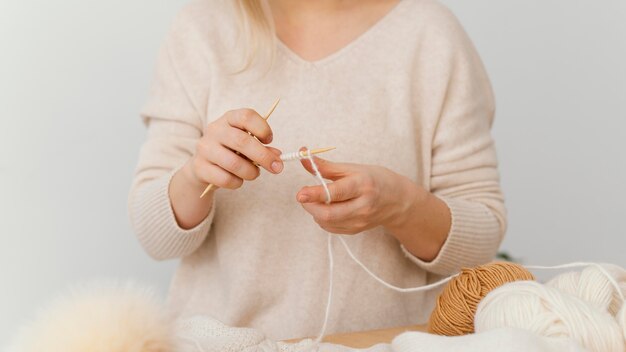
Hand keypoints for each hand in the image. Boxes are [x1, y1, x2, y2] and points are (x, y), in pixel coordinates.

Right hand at [186, 108, 283, 189]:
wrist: (203, 167)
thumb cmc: (230, 152)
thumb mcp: (246, 146)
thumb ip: (262, 148)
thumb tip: (278, 157)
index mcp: (228, 119)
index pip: (246, 116)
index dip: (262, 128)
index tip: (270, 140)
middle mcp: (214, 130)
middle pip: (242, 141)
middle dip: (264, 156)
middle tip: (277, 167)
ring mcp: (205, 148)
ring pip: (234, 163)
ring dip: (251, 172)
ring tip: (254, 174)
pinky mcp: (199, 167)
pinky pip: (225, 179)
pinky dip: (237, 183)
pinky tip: (238, 180)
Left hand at [296, 153, 421, 234]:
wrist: (397, 200)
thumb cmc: (374, 179)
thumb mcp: (352, 168)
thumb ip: (325, 166)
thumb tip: (303, 156)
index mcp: (363, 185)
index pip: (335, 193)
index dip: (315, 194)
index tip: (300, 193)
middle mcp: (363, 206)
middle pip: (328, 214)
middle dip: (310, 205)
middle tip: (303, 195)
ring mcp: (360, 221)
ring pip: (326, 222)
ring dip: (314, 211)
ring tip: (318, 199)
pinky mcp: (355, 230)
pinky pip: (330, 228)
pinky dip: (322, 218)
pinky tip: (327, 208)